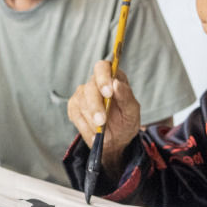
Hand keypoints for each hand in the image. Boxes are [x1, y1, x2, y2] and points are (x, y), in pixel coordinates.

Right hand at [66, 59, 141, 175]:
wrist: (115, 139)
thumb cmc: (125, 121)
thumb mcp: (132, 111)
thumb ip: (126, 96)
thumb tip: (116, 83)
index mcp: (112, 77)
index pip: (102, 67)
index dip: (103, 78)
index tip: (108, 93)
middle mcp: (95, 83)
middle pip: (90, 88)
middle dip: (95, 106)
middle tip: (102, 122)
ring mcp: (82, 94)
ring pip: (81, 102)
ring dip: (91, 119)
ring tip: (101, 131)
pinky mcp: (73, 106)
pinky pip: (75, 114)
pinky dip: (85, 126)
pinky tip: (94, 132)